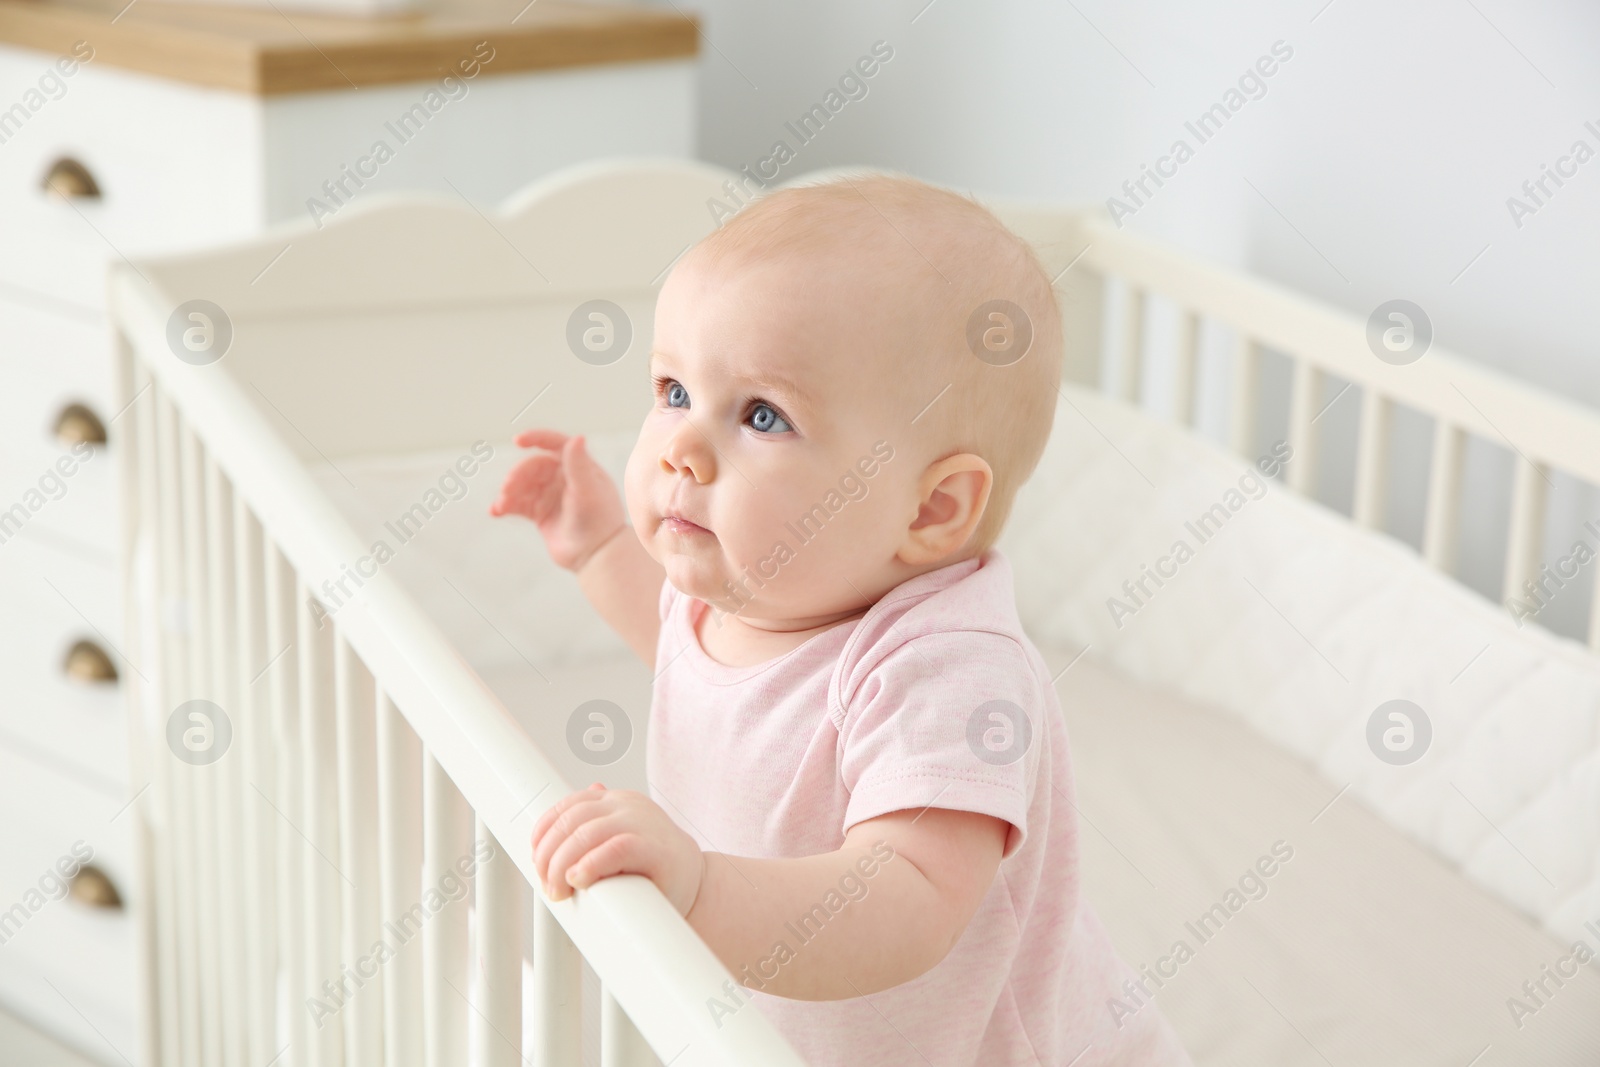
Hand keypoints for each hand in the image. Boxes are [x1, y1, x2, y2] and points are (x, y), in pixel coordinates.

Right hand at [489, 429, 627, 572]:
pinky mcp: (540, 513)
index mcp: (579, 466)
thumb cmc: (599, 520)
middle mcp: (563, 477)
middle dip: (518, 475)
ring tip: (501, 505)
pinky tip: (495, 511)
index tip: (518, 441)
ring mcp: (550, 495)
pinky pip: (518, 504)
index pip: (555, 444)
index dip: (536, 438)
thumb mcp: (588, 490)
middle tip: (507, 488)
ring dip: (508, 492)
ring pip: (522, 485)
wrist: (597, 556)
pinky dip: (505, 506)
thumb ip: (579, 465)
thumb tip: (578, 437)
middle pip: (533, 467)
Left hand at [531, 782, 705, 916]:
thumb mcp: (620, 842)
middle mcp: (628, 806)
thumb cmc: (655, 870)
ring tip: (560, 890)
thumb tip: (564, 816)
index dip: (544, 830)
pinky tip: (579, 879)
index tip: (536, 858)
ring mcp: (643, 823)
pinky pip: (616, 848)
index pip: (569, 804)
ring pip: (586, 833)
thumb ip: (597, 828)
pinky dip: (591, 863)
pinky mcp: (655, 848)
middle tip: (548, 884)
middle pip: (572, 820)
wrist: (700, 886)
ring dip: (562, 864)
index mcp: (617, 801)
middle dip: (549, 854)